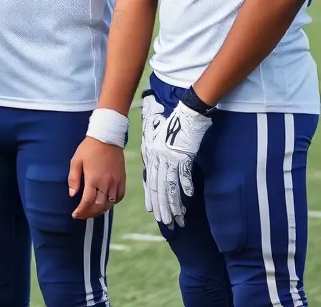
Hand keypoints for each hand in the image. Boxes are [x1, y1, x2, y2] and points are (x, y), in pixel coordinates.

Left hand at [69, 137, 125, 218]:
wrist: (107, 138)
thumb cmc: (89, 148)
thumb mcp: (76, 161)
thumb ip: (74, 178)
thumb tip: (72, 194)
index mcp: (94, 179)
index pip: (87, 201)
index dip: (81, 211)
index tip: (75, 214)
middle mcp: (107, 183)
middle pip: (99, 206)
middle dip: (89, 213)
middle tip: (81, 215)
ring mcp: (116, 182)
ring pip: (110, 203)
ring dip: (100, 210)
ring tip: (91, 211)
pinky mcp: (122, 179)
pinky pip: (119, 197)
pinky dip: (112, 203)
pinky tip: (105, 203)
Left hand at [145, 99, 211, 227]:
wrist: (186, 113)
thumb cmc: (173, 126)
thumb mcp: (158, 140)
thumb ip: (156, 156)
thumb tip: (156, 173)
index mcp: (152, 156)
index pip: (150, 182)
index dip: (152, 198)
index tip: (154, 213)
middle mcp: (159, 158)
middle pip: (158, 187)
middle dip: (162, 207)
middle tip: (167, 223)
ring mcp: (171, 157)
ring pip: (169, 184)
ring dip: (173, 203)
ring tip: (177, 217)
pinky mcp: (184, 154)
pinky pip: (183, 173)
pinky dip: (185, 186)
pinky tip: (187, 197)